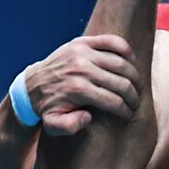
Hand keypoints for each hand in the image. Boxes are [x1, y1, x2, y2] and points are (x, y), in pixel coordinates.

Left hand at [25, 34, 141, 136]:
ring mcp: (83, 52)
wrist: (32, 85)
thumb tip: (88, 117)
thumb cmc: (47, 107)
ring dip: (134, 77)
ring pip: (121, 63)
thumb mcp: (53, 125)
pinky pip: (112, 42)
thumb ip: (69, 127)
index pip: (114, 102)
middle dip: (133, 96)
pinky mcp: (83, 42)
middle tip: (136, 103)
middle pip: (121, 83)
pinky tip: (131, 62)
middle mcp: (82, 69)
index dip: (126, 111)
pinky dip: (127, 50)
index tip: (129, 115)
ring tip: (136, 87)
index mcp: (78, 90)